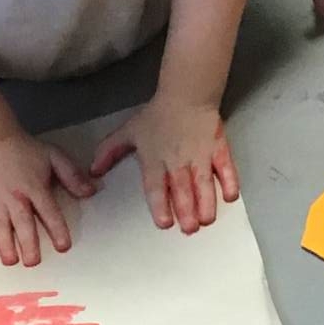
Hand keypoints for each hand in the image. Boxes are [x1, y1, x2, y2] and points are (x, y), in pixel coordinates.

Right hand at [0, 135, 93, 267]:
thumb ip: (72, 175)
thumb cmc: (26, 151)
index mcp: (35, 187)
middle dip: (28, 244)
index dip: (57, 229)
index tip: (63, 246)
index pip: (48, 211)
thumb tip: (91, 191)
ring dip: (4, 244)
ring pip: (0, 226)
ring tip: (10, 261)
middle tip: (33, 261)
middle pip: (22, 223)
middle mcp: (15, 197)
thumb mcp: (54, 156)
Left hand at [91, 97, 237, 233]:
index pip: (156, 187)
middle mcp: (178, 161)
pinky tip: (230, 197)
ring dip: (206, 203)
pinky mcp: (219, 149)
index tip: (164, 223)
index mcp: (155, 160)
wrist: (186, 95)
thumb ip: (109, 151)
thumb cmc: (156, 116)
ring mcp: (201, 156)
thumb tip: (92, 171)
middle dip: (186, 211)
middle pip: (182, 189)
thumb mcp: (127, 131)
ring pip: (204, 183)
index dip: (160, 205)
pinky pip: (226, 168)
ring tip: (207, 221)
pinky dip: (229, 182)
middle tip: (189, 229)